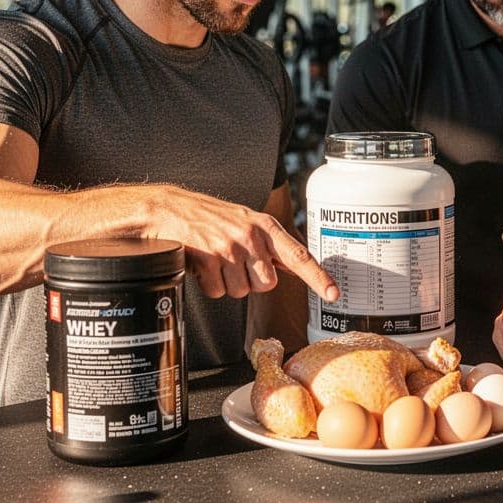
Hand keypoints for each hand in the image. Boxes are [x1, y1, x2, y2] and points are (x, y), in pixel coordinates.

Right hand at [148, 187, 337, 301]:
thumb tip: (299, 267)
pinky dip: (208, 285)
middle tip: (232, 262)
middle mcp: (251, 236)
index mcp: (265, 227)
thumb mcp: (246, 224)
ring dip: (226, 283)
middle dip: (249, 280)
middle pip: (266, 285)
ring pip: (241, 292)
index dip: (318, 277)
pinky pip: (218, 293)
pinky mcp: (209, 259)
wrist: (169, 209)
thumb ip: (271, 247)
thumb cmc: (209, 218)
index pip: (299, 256)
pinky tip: (202, 265)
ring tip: (214, 260)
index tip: (334, 293)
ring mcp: (230, 247)